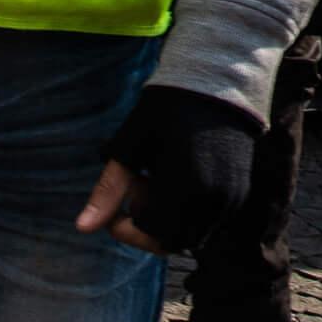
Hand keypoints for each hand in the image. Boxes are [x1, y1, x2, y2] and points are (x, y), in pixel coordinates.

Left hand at [77, 86, 259, 254]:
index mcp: (186, 187)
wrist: (218, 81)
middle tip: (138, 184)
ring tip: (157, 177)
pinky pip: (209, 219)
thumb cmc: (167, 110)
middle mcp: (214, 199)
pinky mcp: (239, 191)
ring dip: (169, 218)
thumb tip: (82, 228)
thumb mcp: (131, 146)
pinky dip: (188, 211)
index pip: (152, 235)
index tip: (116, 206)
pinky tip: (178, 177)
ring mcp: (231, 197)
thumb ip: (110, 190)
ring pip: (193, 233)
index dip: (127, 228)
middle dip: (148, 223)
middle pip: (173, 240)